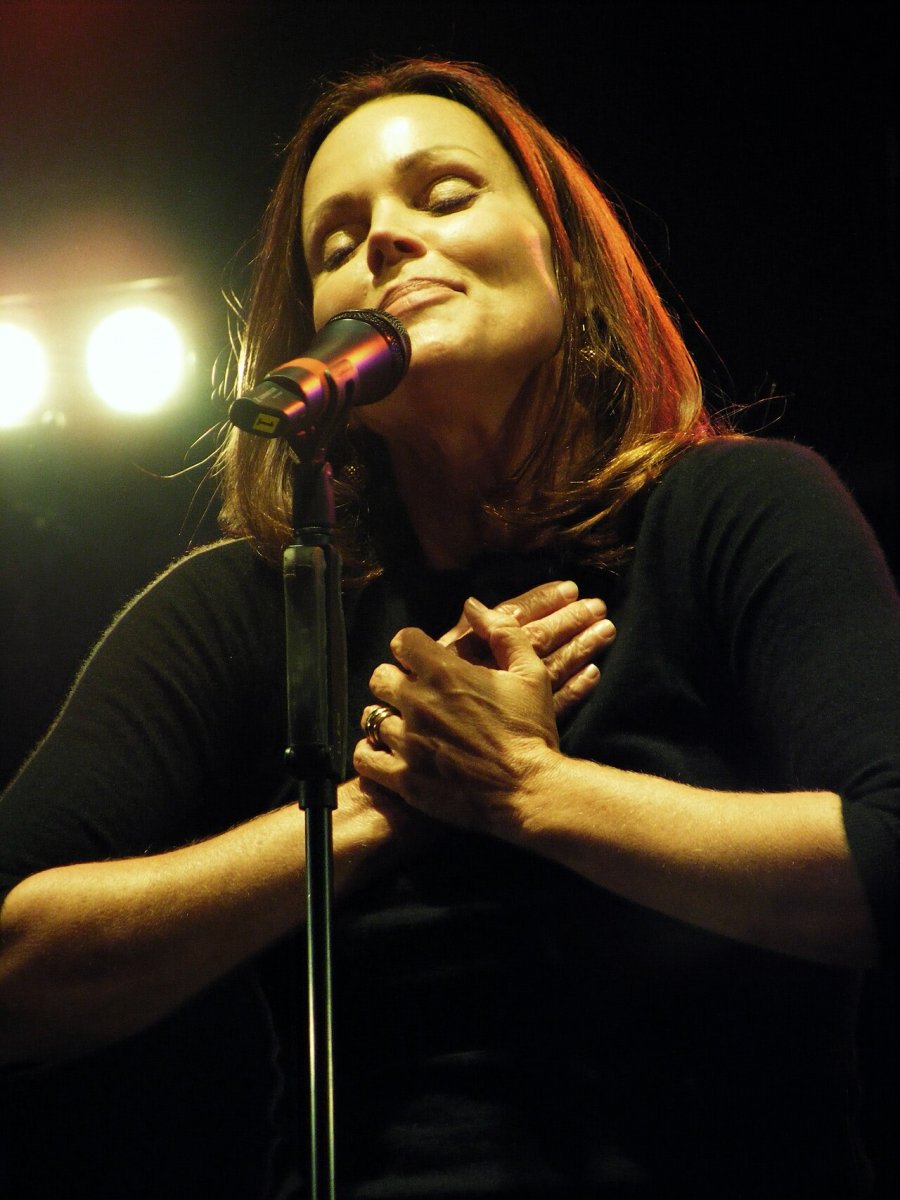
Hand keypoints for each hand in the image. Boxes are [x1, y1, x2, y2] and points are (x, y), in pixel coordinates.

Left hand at [354, 598, 562, 836]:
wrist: (530, 791)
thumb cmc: (531, 731)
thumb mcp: (530, 673)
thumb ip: (501, 632)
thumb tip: (472, 605)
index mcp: (446, 673)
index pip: (402, 641)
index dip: (411, 647)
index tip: (421, 659)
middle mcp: (418, 703)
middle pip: (378, 677)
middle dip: (393, 681)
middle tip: (412, 695)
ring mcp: (407, 742)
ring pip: (370, 717)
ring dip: (385, 718)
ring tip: (404, 728)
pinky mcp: (403, 778)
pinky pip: (364, 757)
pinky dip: (371, 753)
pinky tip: (389, 754)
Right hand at [438, 580, 614, 716]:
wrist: (437, 767)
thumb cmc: (427, 706)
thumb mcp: (436, 666)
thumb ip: (457, 635)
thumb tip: (473, 605)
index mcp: (471, 651)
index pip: (513, 616)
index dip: (541, 600)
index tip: (570, 588)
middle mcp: (495, 672)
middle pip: (539, 639)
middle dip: (569, 621)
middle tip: (598, 606)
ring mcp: (513, 702)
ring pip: (554, 668)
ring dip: (581, 647)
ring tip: (606, 629)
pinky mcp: (525, 731)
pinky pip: (559, 706)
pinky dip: (577, 689)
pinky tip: (594, 673)